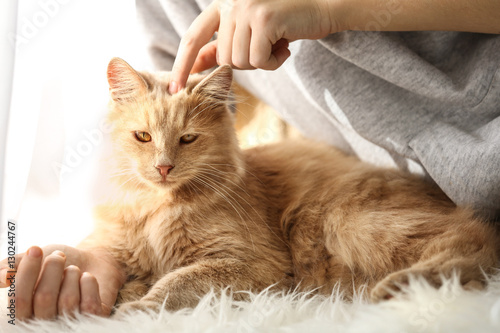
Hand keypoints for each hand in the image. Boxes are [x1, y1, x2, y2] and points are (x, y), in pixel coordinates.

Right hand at [0, 244, 124, 320]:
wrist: (92, 261)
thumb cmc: (58, 264)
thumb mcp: (33, 261)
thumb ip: (11, 267)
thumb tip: (2, 277)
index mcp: (24, 312)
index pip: (19, 299)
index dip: (26, 273)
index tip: (35, 249)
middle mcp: (44, 324)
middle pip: (44, 298)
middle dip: (52, 268)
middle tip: (59, 255)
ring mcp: (69, 324)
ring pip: (67, 300)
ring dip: (71, 274)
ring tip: (73, 269)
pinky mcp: (91, 320)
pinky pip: (89, 303)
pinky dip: (88, 282)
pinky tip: (86, 277)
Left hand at [169, 0, 336, 93]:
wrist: (319, 8)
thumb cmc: (283, 24)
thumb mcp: (248, 33)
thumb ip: (222, 45)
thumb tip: (196, 67)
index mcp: (221, 5)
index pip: (193, 38)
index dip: (182, 64)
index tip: (173, 88)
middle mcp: (230, 4)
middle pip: (224, 58)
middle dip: (245, 63)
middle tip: (266, 49)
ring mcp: (246, 9)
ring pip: (240, 62)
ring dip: (261, 62)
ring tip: (276, 45)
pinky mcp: (264, 19)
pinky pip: (259, 60)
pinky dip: (273, 62)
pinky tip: (284, 47)